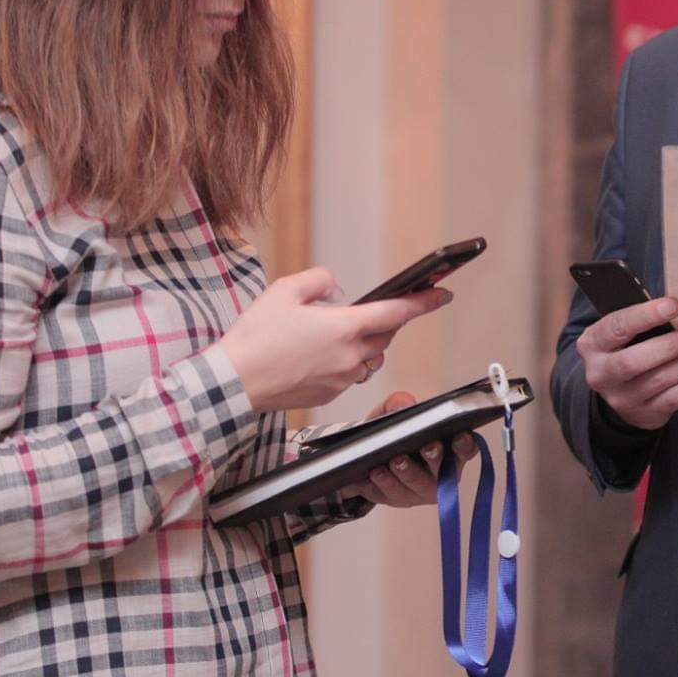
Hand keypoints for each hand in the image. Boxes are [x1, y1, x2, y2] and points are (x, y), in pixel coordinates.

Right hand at [220, 267, 450, 411]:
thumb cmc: (256, 336)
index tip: (443, 294)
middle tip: (366, 311)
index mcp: (344, 327)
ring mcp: (342, 379)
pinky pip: (349, 375)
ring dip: (363, 344)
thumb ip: (319, 280)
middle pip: (385, 336)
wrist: (234, 382)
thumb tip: (337, 291)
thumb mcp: (285, 290)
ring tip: (332, 334)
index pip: (397, 312)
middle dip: (383, 322)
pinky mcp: (330, 395)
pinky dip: (343, 362)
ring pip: (369, 358)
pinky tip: (314, 356)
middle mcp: (350, 356)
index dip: (425, 302)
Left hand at [338, 391, 481, 507]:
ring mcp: (418, 491)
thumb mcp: (393, 412)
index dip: (466, 444)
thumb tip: (401, 406)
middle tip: (427, 447)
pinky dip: (381, 484)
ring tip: (393, 461)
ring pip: (415, 486)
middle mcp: (439, 475)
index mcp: (449, 451)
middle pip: (442, 470)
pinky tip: (373, 475)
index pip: (466, 450)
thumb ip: (399, 402)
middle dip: (435, 458)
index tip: (461, 435)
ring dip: (405, 474)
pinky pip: (389, 494)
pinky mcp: (394, 499)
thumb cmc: (393, 431)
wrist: (367, 452)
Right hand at [577, 298, 677, 431]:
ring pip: (660, 380)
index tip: (674, 305)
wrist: (619, 389)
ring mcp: (621, 398)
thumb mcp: (623, 332)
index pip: (617, 327)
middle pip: (634, 361)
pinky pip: (675, 398)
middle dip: (671, 345)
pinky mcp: (644, 414)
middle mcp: (601, 374)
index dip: (645, 316)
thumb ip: (642, 320)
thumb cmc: (627, 347)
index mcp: (592, 344)